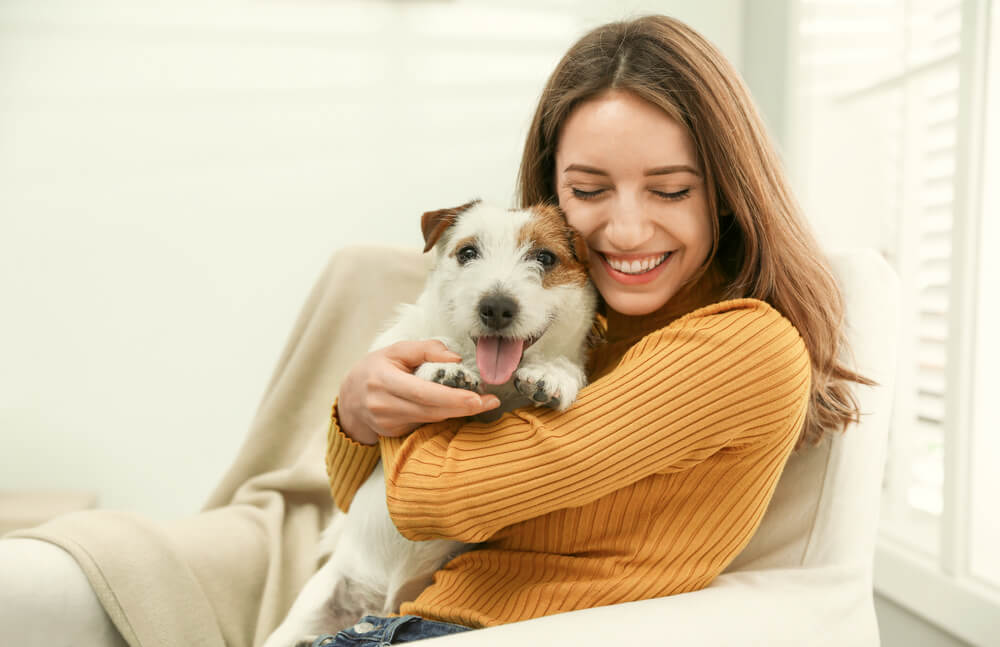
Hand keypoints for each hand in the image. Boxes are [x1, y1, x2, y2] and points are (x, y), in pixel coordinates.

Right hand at [337, 340, 500, 444]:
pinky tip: (457, 408)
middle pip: (430, 410)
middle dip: (463, 408)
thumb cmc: (376, 369)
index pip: (422, 392)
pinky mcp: (394, 433)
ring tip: (482, 403)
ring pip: (430, 419)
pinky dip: (442, 416)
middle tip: (490, 402)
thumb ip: (426, 349)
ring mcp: (388, 423)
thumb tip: (455, 358)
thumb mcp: (396, 350)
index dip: (451, 397)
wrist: (350, 398)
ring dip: (457, 412)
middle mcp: (383, 405)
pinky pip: (424, 424)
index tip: (476, 398)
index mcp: (383, 380)